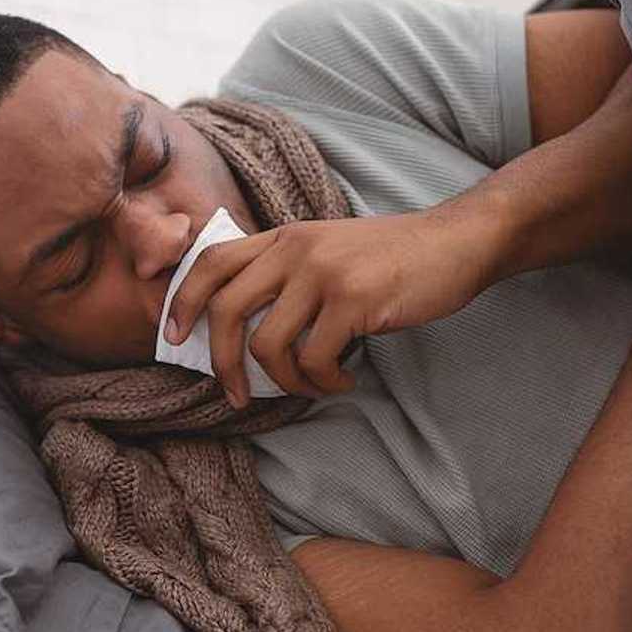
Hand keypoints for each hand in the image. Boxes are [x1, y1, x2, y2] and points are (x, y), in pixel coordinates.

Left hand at [163, 206, 504, 406]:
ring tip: (313, 385)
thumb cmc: (392, 258)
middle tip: (236, 394)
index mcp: (283, 237)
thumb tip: (244, 331)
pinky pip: (313, 359)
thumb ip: (287, 272)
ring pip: (266, 345)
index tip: (174, 335)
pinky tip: (344, 380)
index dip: (184, 300)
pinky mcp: (352, 300)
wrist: (457, 241)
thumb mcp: (328, 249)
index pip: (211, 261)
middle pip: (225, 309)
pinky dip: (324, 383)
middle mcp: (294, 249)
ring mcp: (322, 273)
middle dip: (220, 362)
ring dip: (285, 382)